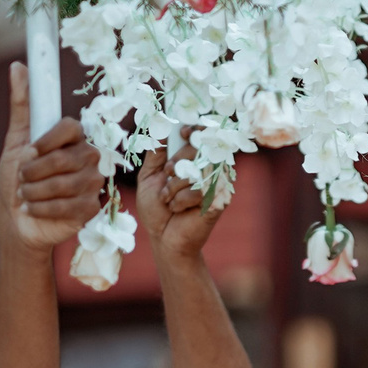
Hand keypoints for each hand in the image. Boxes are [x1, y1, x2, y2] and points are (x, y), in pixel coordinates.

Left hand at [0, 63, 105, 255]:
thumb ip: (21, 104)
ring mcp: (93, 183)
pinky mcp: (92, 208)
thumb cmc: (16, 178)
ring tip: (26, 195)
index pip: (71, 128)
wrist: (17, 218)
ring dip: (36, 191)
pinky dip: (43, 208)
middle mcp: (89, 157)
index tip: (29, 151)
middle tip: (22, 178)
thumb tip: (18, 66)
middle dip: (35, 171)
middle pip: (67, 159)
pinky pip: (68, 206)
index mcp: (74, 137)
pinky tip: (34, 209)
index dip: (48, 141)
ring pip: (66, 184)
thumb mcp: (16, 140)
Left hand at [139, 141, 222, 265]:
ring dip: (175, 185)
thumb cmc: (156, 208)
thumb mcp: (148, 177)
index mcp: (193, 159)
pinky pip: (200, 190)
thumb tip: (159, 129)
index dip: (196, 128)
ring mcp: (216, 184)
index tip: (182, 133)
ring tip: (167, 199)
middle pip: (201, 148)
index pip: (203, 134)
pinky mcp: (219, 201)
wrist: (164, 238)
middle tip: (167, 175)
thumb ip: (155, 154)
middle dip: (178, 160)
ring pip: (198, 170)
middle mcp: (208, 169)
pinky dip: (182, 200)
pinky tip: (178, 209)